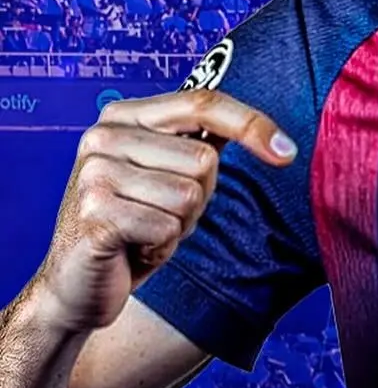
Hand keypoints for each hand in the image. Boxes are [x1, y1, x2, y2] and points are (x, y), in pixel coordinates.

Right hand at [34, 88, 296, 336]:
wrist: (78, 283)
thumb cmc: (135, 227)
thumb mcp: (170, 177)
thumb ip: (203, 146)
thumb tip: (275, 138)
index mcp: (124, 116)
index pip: (202, 103)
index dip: (251, 124)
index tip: (288, 153)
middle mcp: (103, 135)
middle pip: (203, 159)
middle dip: (199, 198)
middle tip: (162, 215)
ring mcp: (94, 173)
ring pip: (188, 197)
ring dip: (179, 226)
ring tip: (146, 232)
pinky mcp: (94, 213)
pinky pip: (167, 228)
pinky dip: (162, 248)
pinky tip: (134, 250)